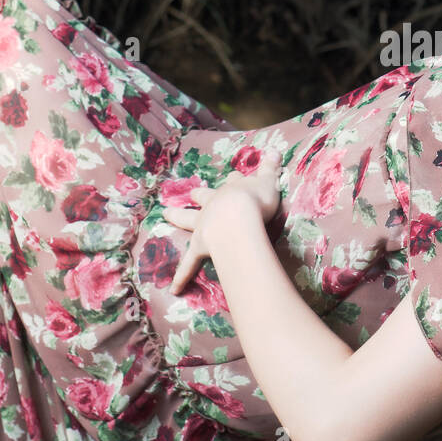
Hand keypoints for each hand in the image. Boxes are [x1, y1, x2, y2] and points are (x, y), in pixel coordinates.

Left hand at [160, 153, 281, 294]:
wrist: (239, 216)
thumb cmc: (256, 199)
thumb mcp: (268, 181)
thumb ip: (270, 167)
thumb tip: (276, 150)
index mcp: (232, 191)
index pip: (233, 182)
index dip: (235, 180)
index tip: (234, 177)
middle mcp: (214, 205)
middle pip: (203, 196)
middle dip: (197, 194)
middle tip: (191, 192)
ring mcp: (205, 225)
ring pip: (187, 220)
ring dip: (176, 216)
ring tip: (165, 214)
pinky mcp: (201, 247)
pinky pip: (189, 264)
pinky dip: (182, 276)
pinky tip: (174, 289)